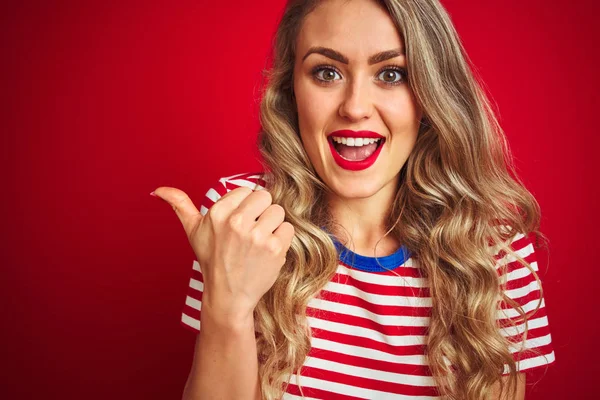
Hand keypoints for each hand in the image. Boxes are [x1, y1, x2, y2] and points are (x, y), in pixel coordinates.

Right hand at [152, 186, 294, 325]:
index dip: (245, 207)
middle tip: (251, 233)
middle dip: (261, 213)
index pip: (247, 191)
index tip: (238, 224)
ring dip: (273, 226)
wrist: (228, 295)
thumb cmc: (212, 260)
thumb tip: (157, 190)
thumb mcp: (193, 231)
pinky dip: (282, 239)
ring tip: (259, 242)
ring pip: (278, 211)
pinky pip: (288, 228)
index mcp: (217, 213)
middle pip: (265, 197)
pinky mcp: (275, 248)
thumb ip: (179, 205)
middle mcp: (236, 222)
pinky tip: (268, 251)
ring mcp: (257, 235)